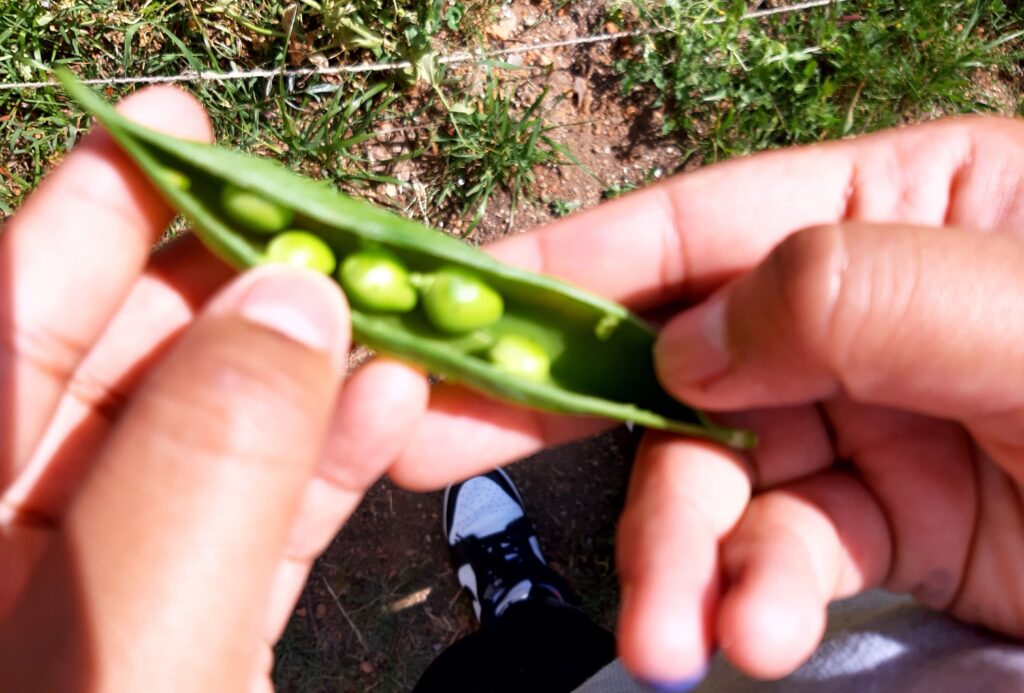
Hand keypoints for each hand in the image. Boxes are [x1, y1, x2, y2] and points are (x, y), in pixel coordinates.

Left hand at [0, 88, 427, 690]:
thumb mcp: (136, 641)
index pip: (10, 318)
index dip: (93, 210)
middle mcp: (13, 540)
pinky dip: (324, 464)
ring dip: (304, 373)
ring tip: (384, 310)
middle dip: (233, 290)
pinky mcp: (191, 639)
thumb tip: (297, 303)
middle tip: (324, 231)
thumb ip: (208, 464)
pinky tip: (388, 406)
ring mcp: (107, 591)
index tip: (179, 126)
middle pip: (124, 370)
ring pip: (209, 443)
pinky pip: (254, 521)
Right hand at [370, 117, 1023, 684]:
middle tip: (431, 451)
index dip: (569, 264)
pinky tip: (758, 640)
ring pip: (716, 478)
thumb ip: (858, 292)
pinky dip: (749, 602)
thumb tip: (691, 344)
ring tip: (679, 637)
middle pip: (679, 356)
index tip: (458, 306)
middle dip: (567, 414)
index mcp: (908, 207)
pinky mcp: (892, 532)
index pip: (700, 225)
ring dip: (680, 557)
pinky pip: (777, 558)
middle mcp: (868, 308)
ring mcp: (874, 424)